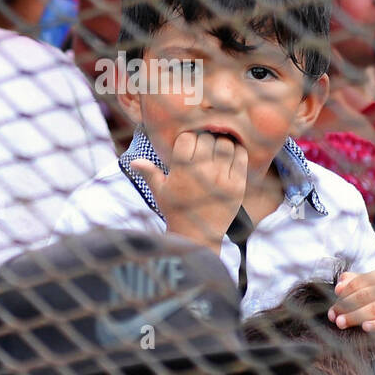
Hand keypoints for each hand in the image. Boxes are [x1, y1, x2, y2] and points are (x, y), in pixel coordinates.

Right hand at [128, 131, 247, 249]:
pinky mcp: (237, 185)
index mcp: (181, 171)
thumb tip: (133, 162)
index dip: (188, 139)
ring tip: (217, 150)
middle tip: (204, 148)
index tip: (189, 145)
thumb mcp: (159, 192)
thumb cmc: (176, 211)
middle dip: (205, 140)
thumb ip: (149, 173)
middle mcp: (201, 173)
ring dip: (222, 143)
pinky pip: (241, 157)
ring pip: (226, 144)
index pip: (188, 137)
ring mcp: (221, 179)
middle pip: (207, 138)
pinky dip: (237, 151)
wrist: (197, 236)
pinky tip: (230, 156)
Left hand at [329, 267, 374, 331]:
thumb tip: (340, 281)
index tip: (333, 304)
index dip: (345, 292)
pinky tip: (365, 327)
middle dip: (346, 306)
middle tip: (333, 317)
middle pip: (367, 295)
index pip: (362, 282)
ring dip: (355, 316)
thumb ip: (357, 284)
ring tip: (341, 323)